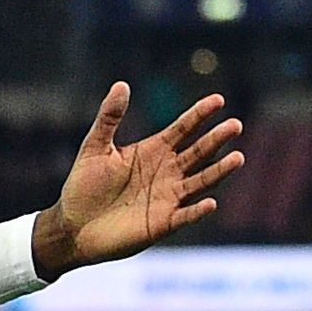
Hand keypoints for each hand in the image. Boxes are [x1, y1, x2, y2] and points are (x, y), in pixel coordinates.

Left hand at [30, 83, 242, 277]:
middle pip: (198, 152)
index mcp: (153, 150)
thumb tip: (122, 84)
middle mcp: (167, 172)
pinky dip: (198, 210)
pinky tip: (210, 202)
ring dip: (219, 171)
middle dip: (217, 139)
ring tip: (238, 158)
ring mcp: (168, 198)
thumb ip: (109, 117)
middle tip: (235, 125)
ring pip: (200, 181)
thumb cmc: (83, 185)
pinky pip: (186, 216)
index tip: (218, 100)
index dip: (200, 115)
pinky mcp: (163, 223)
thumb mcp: (94, 146)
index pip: (183, 128)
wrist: (73, 225)